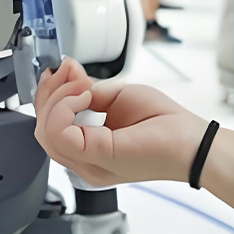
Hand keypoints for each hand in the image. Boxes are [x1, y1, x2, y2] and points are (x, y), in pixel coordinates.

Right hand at [34, 58, 201, 188]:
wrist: (193, 143)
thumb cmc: (167, 126)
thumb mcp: (119, 97)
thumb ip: (89, 91)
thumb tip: (69, 76)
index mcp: (89, 150)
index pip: (48, 127)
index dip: (50, 95)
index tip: (64, 71)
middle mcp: (84, 161)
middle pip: (41, 129)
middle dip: (49, 93)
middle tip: (68, 73)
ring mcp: (89, 163)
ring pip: (44, 131)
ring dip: (57, 98)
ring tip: (82, 86)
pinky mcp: (97, 155)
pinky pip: (58, 132)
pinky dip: (64, 106)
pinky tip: (85, 96)